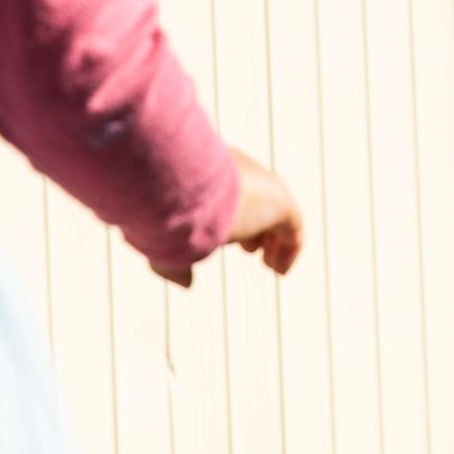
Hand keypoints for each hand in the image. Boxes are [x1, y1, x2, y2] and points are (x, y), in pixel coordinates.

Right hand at [150, 149, 302, 284]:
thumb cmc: (160, 211)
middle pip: (256, 199)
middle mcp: (238, 171)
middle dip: (256, 224)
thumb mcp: (161, 239)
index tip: (229, 240)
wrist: (177, 188)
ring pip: (277, 212)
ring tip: (268, 262)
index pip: (230, 191)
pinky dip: (289, 249)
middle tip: (249, 249)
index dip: (232, 217)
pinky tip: (278, 270)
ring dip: (274, 238)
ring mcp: (262, 185)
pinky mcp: (281, 203)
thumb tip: (187, 284)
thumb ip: (172, 262)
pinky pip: (293, 228)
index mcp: (209, 169)